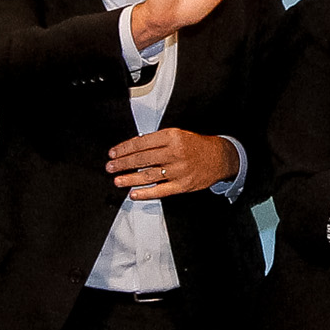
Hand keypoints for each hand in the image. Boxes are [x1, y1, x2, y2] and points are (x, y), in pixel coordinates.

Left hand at [108, 128, 237, 199]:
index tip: (113, 153)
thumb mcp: (177, 135)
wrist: (218, 157)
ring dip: (130, 179)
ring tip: (117, 180)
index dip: (124, 149)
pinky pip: (160, 190)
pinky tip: (134, 194)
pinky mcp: (182, 185)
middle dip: (123, 164)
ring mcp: (178, 170)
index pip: (141, 143)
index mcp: (171, 137)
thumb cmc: (195, 146)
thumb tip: (133, 149)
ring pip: (148, 175)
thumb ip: (157, 141)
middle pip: (142, 159)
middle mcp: (174, 153)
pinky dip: (145, 193)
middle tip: (110, 167)